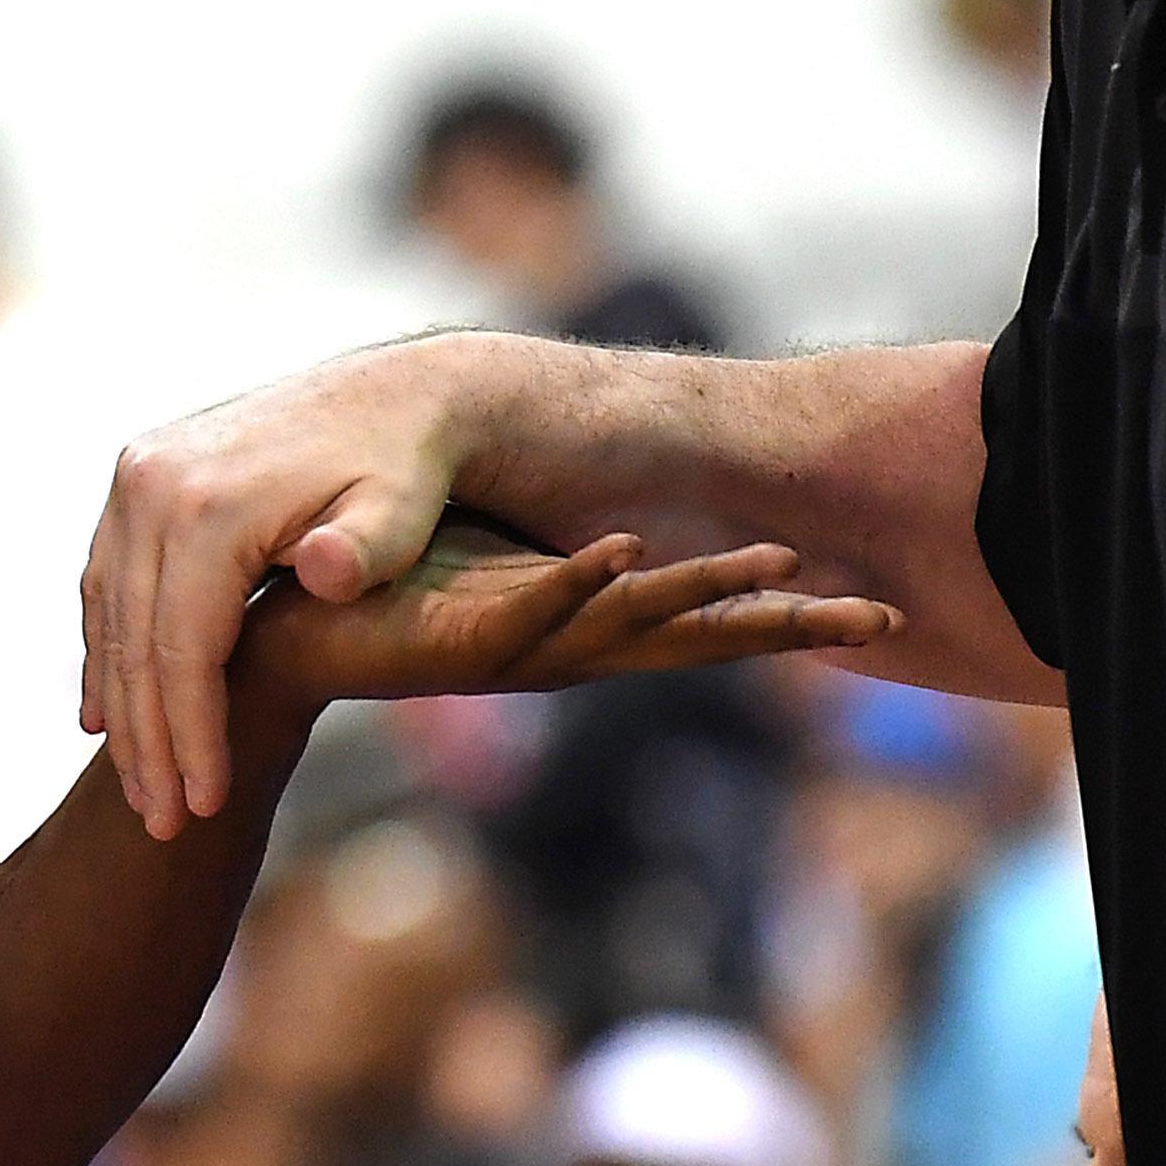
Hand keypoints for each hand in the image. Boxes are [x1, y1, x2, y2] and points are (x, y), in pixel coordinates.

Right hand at [85, 341, 489, 841]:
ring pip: (110, 619)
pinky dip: (106, 654)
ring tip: (141, 790)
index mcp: (207, 502)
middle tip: (165, 826)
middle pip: (136, 641)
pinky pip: (105, 585)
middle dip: (149, 743)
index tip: (205, 806)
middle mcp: (151, 484)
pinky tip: (105, 716)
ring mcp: (134, 480)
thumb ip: (368, 548)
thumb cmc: (406, 472)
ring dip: (122, 709)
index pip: (183, 646)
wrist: (393, 398)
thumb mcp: (404, 510)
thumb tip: (321, 570)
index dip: (192, 733)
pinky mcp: (132, 484)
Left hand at [236, 522, 900, 716]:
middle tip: (880, 616)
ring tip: (780, 564)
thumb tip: (611, 522)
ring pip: (629, 620)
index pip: (699, 624)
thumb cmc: (386, 597)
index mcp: (581, 625)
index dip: (782, 620)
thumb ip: (549, 554)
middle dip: (785, 627)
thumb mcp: (490, 565)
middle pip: (694, 636)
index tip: (875, 614)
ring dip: (701, 593)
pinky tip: (625, 552)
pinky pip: (533, 605)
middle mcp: (563, 644)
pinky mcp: (461, 636)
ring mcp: (519, 643)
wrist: (285, 639)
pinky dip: (579, 580)